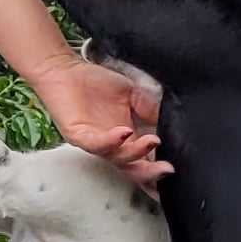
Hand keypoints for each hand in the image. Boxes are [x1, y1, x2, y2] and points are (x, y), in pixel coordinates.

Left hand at [30, 57, 168, 187]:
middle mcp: (110, 146)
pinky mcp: (76, 135)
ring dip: (135, 152)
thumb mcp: (132, 95)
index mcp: (124, 139)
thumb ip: (151, 109)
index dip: (156, 172)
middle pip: (130, 168)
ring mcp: (93, 142)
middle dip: (149, 172)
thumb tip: (173, 122)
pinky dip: (111, 140)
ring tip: (152, 141)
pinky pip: (94, 144)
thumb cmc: (95, 83)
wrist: (65, 69)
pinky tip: (125, 132)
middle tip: (167, 169)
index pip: (142, 161)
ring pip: (116, 158)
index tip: (174, 173)